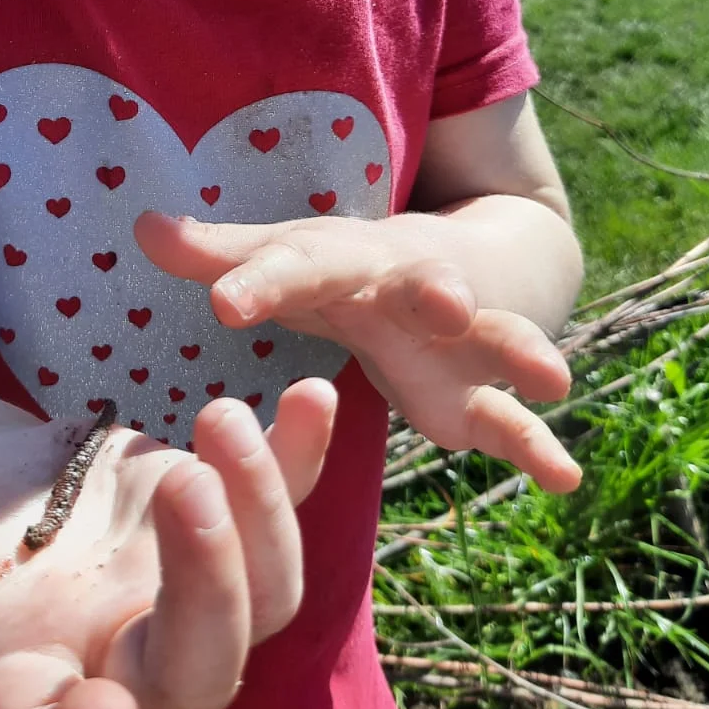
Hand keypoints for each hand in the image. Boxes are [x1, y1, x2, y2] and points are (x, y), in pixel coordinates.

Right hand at [0, 380, 335, 708]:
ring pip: (270, 602)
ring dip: (261, 515)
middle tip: (174, 485)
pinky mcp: (233, 524)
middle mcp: (126, 656)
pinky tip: (319, 398)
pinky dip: (313, 463)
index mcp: (31, 680)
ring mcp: (190, 594)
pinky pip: (301, 510)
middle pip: (199, 680)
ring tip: (212, 424)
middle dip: (205, 593)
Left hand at [135, 210, 578, 493]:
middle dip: (437, 291)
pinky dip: (539, 446)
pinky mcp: (477, 391)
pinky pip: (511, 418)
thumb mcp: (288, 256)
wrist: (459, 262)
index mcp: (343, 258)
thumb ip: (222, 254)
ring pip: (493, 340)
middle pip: (423, 283)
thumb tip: (142, 227)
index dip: (261, 279)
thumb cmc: (345, 268)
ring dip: (520, 353)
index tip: (226, 303)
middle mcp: (406, 287)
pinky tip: (566, 480)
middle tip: (450, 303)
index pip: (297, 262)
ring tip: (554, 378)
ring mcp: (456, 338)